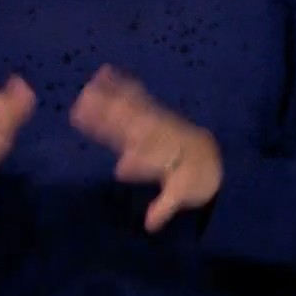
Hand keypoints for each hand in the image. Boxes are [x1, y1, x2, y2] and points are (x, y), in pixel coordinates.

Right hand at [69, 65, 220, 232]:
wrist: (211, 154)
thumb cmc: (194, 178)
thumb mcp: (183, 194)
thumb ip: (166, 206)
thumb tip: (150, 223)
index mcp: (167, 154)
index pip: (150, 159)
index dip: (139, 165)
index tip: (123, 171)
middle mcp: (159, 133)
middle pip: (134, 129)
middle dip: (114, 125)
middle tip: (85, 116)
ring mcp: (154, 120)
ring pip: (129, 110)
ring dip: (107, 102)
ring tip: (84, 94)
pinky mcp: (150, 112)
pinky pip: (134, 95)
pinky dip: (120, 83)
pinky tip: (104, 71)